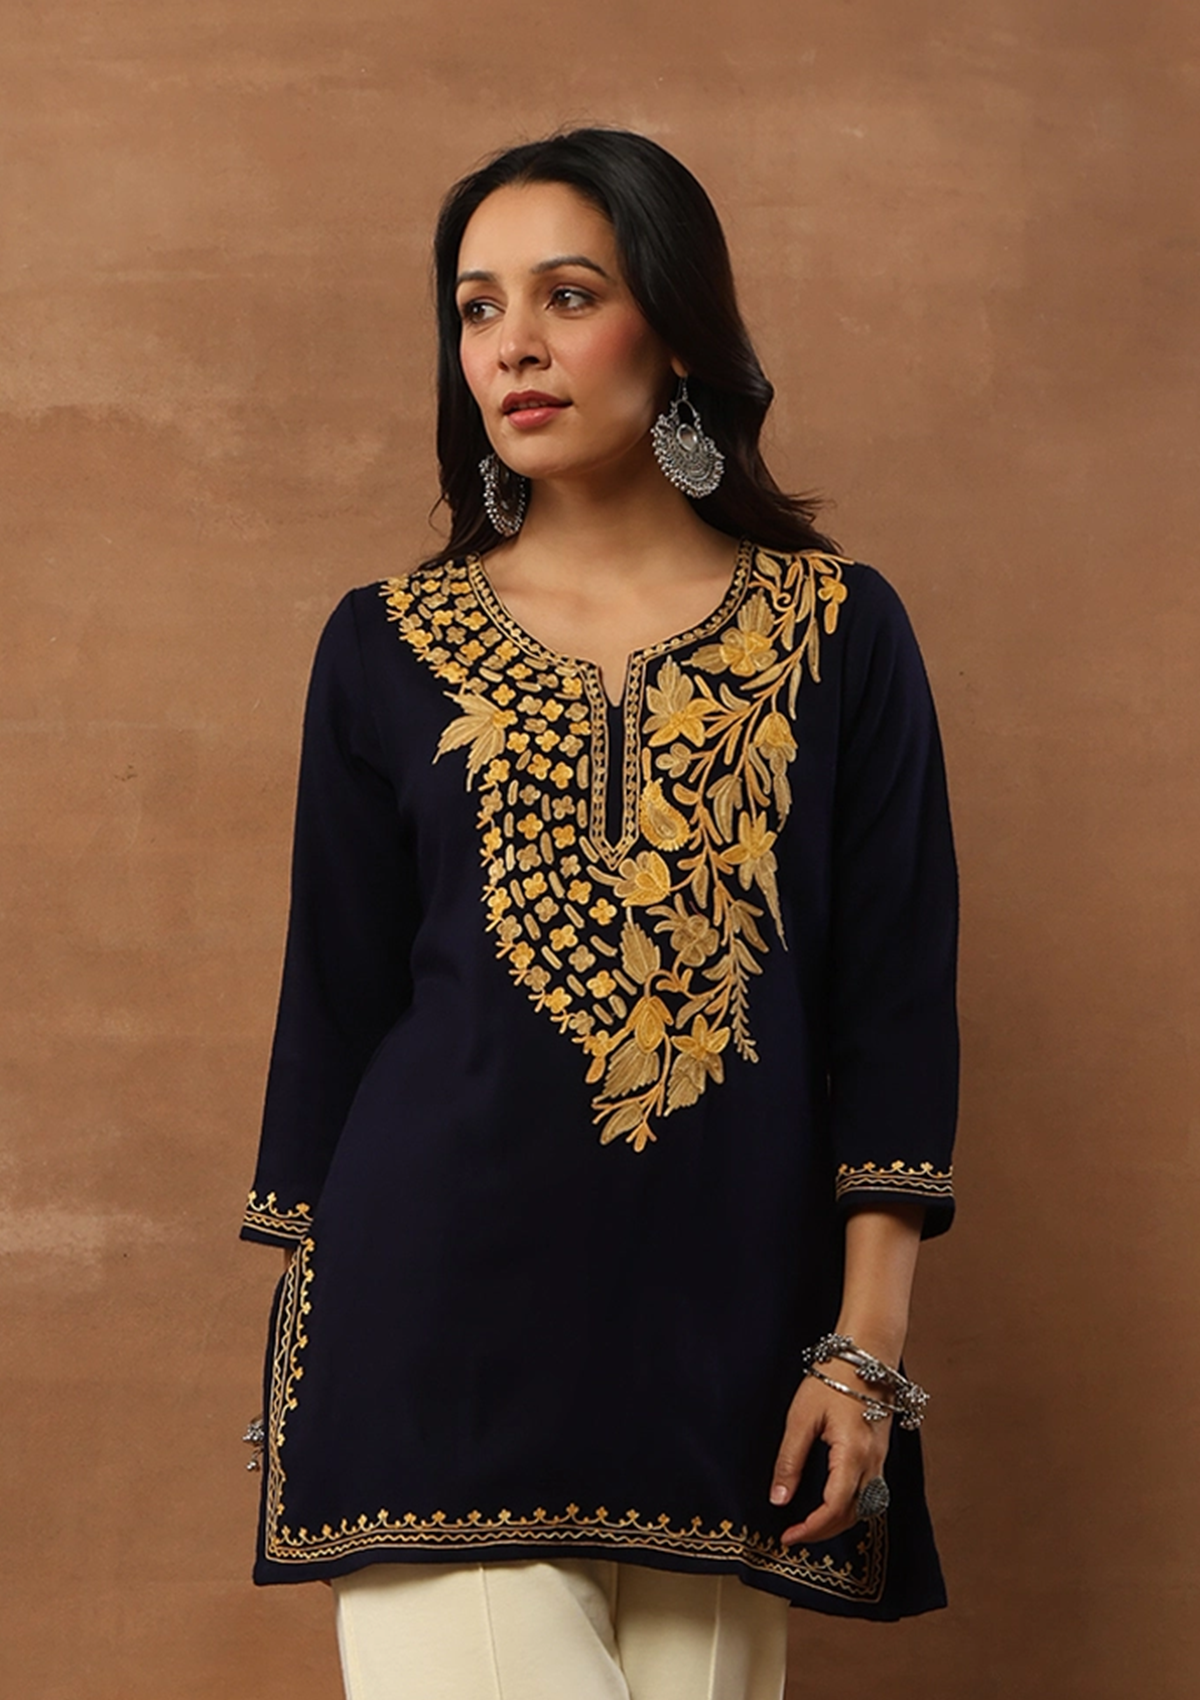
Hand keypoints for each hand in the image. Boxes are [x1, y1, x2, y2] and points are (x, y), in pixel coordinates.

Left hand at [769, 1368, 890, 1545]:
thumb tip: (778, 1499)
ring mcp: (881, 1461)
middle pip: (852, 1516)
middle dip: (823, 1532)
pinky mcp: (882, 1455)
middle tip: (794, 1535)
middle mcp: (873, 1463)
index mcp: (852, 1454)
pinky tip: (831, 1505)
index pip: (834, 1508)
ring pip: (865, 1509)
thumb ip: (790, 1460)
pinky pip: (871, 1495)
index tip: (788, 1536)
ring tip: (809, 1524)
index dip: (811, 1529)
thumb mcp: (801, 1418)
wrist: (865, 1355)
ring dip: (838, 1522)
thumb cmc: (832, 1380)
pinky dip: (851, 1508)